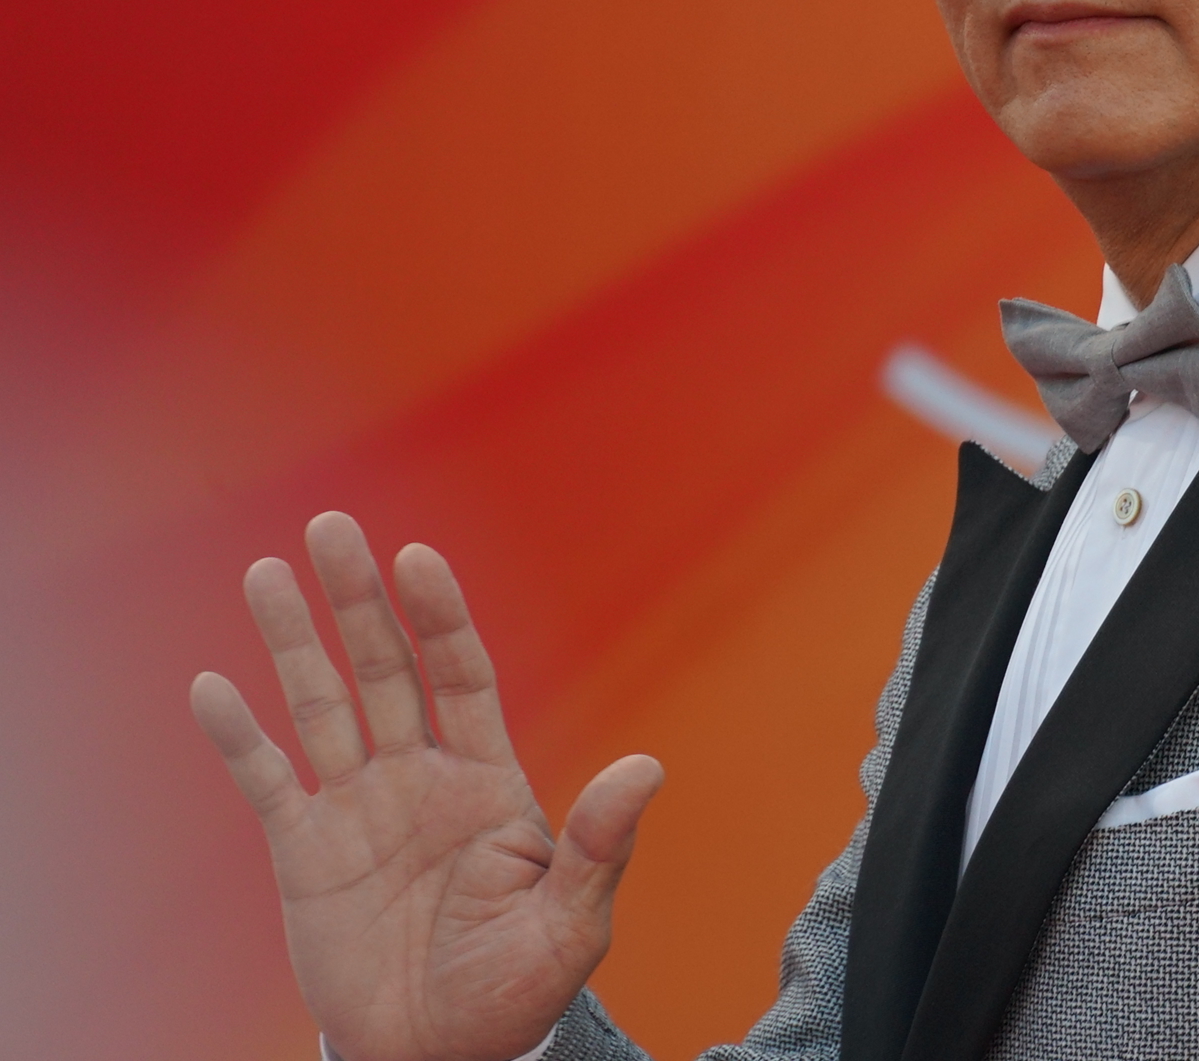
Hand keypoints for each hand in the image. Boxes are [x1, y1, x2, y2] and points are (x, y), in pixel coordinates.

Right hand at [190, 512, 663, 1060]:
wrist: (442, 1051)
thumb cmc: (518, 987)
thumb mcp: (572, 920)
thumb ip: (600, 843)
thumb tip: (649, 766)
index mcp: (489, 780)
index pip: (462, 676)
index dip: (440, 617)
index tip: (418, 559)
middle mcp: (420, 777)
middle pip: (385, 670)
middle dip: (358, 601)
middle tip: (331, 525)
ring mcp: (359, 809)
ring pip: (321, 706)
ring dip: (293, 641)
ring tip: (265, 571)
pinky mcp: (305, 852)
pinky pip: (267, 780)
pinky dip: (239, 735)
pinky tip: (213, 684)